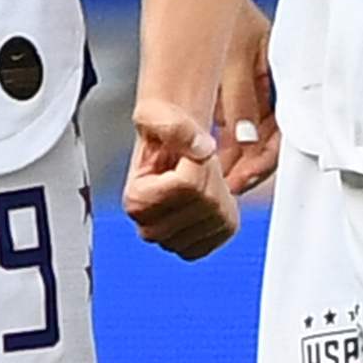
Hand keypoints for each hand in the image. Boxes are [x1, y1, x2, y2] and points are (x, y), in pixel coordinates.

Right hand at [123, 78, 234, 258]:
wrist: (166, 147)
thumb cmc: (161, 134)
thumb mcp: (158, 115)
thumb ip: (176, 128)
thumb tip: (201, 148)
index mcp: (136, 200)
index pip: (186, 185)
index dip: (195, 162)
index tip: (182, 156)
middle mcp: (148, 228)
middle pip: (204, 202)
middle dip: (208, 177)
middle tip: (192, 168)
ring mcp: (172, 242)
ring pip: (218, 215)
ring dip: (218, 192)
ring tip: (198, 182)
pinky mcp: (196, 246)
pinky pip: (226, 228)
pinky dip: (225, 211)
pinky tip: (207, 200)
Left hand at [219, 2, 284, 201]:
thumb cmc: (227, 17)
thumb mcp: (233, 58)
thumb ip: (240, 101)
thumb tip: (246, 142)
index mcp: (285, 79)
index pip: (283, 132)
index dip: (264, 160)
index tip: (241, 178)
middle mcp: (275, 88)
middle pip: (271, 140)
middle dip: (250, 166)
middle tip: (226, 186)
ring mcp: (259, 90)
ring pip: (254, 137)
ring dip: (237, 158)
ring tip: (216, 178)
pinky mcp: (241, 90)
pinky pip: (240, 125)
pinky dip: (228, 142)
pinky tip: (213, 157)